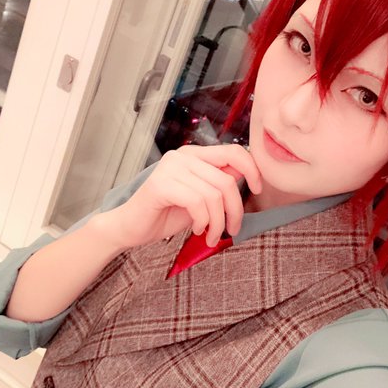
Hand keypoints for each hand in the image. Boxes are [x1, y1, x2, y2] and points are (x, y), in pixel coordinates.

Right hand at [108, 144, 262, 248]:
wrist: (130, 228)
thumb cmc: (165, 214)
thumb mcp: (201, 199)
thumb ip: (220, 184)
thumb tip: (249, 174)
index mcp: (194, 155)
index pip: (234, 151)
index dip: (252, 169)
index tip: (257, 190)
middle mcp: (183, 156)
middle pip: (226, 180)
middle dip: (234, 211)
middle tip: (232, 230)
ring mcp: (171, 168)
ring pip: (214, 195)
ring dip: (218, 222)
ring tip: (212, 236)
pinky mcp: (161, 184)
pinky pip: (197, 203)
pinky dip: (203, 221)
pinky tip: (198, 230)